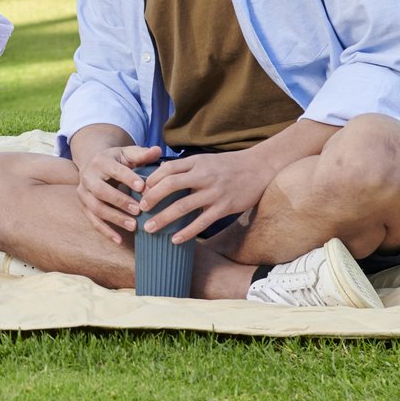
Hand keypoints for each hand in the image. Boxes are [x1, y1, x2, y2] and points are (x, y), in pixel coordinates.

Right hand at [74, 144, 162, 244]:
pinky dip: (106, 232)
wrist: (92, 163)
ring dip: (115, 218)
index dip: (128, 178)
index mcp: (100, 161)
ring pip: (96, 208)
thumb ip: (142, 154)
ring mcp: (83, 193)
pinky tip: (120, 240)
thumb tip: (157, 150)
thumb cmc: (116, 160)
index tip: (142, 187)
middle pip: (101, 191)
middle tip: (139, 210)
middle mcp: (88, 176)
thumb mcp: (127, 154)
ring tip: (133, 226)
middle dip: (120, 201)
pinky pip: (93, 221)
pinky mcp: (83, 206)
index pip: (114, 170)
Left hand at [140, 149, 278, 243]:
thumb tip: (161, 178)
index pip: (168, 169)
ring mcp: (214, 193)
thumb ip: (186, 168)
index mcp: (196, 162)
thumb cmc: (229, 165)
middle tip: (140, 209)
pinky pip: (202, 222)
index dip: (152, 180)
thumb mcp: (206, 160)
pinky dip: (187, 232)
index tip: (141, 190)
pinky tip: (175, 240)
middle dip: (152, 198)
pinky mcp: (224, 207)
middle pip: (170, 185)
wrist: (259, 168)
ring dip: (163, 218)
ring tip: (149, 228)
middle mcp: (203, 176)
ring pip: (183, 206)